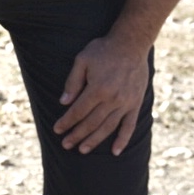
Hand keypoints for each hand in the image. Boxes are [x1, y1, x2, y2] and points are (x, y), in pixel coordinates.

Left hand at [51, 35, 149, 155]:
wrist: (131, 43)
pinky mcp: (136, 103)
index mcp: (98, 88)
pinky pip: (129, 126)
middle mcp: (112, 99)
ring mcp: (126, 103)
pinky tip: (115, 151)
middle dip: (77, 135)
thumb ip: (73, 82)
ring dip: (94, 140)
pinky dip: (123, 140)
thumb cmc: (104, 50)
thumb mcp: (82, 60)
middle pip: (91, 122)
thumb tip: (64, 102)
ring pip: (108, 127)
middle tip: (65, 144)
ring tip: (82, 149)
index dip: (66, 122)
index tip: (57, 130)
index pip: (78, 111)